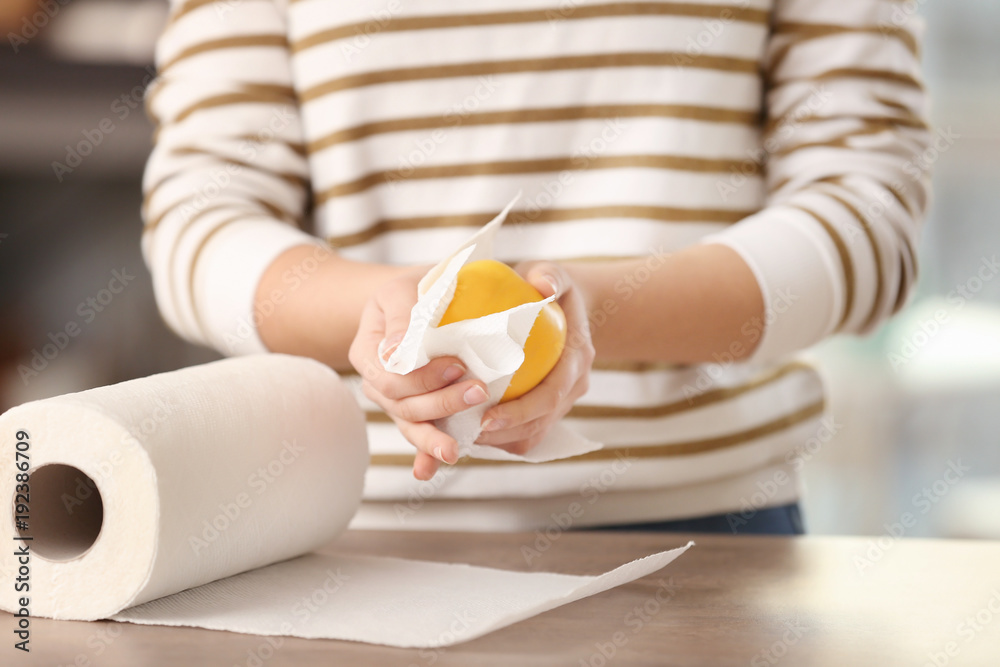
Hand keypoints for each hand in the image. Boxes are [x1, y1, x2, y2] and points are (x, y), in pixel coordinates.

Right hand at [348, 268, 489, 480]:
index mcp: (368, 352)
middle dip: (439, 403)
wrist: (426, 298)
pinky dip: (426, 455)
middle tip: (478, 391)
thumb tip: (398, 351)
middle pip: (401, 406)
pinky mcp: (419, 410)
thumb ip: (402, 315)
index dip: (421, 378)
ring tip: (459, 449)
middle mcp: (378, 381)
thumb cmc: (416, 288)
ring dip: (435, 436)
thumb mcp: (402, 289)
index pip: (388, 378)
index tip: (457, 364)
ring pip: (410, 426)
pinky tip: (433, 470)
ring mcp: (398, 400)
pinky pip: (420, 435)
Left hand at [475, 261, 594, 453]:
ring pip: (532, 435)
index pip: (551, 395)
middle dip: (503, 434)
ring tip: (460, 436)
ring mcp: (561, 401)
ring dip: (498, 441)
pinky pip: (526, 434)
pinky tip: (469, 433)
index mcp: (576, 358)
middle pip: (540, 423)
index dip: (521, 411)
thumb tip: (544, 285)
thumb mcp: (551, 273)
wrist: (566, 306)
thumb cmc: (549, 288)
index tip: (488, 418)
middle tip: (464, 434)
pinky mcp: (546, 409)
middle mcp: (572, 387)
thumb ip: (549, 276)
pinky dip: (500, 439)